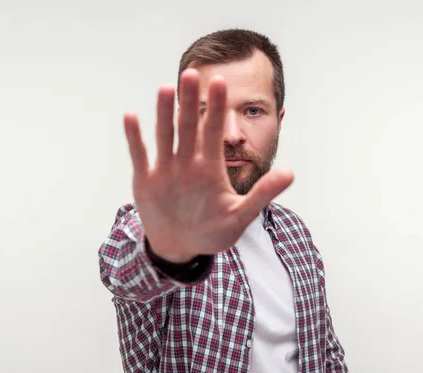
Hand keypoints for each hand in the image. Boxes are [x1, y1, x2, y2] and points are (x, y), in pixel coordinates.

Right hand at [123, 68, 293, 262]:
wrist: (182, 248)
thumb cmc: (213, 232)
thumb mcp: (240, 216)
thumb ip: (263, 194)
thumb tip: (290, 173)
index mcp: (211, 167)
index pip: (215, 131)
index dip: (218, 108)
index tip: (221, 81)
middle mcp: (188, 162)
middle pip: (189, 126)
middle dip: (191, 102)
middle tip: (192, 74)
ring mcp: (166, 169)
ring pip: (165, 135)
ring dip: (164, 113)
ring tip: (165, 88)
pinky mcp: (146, 180)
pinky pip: (140, 155)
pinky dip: (135, 138)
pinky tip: (131, 117)